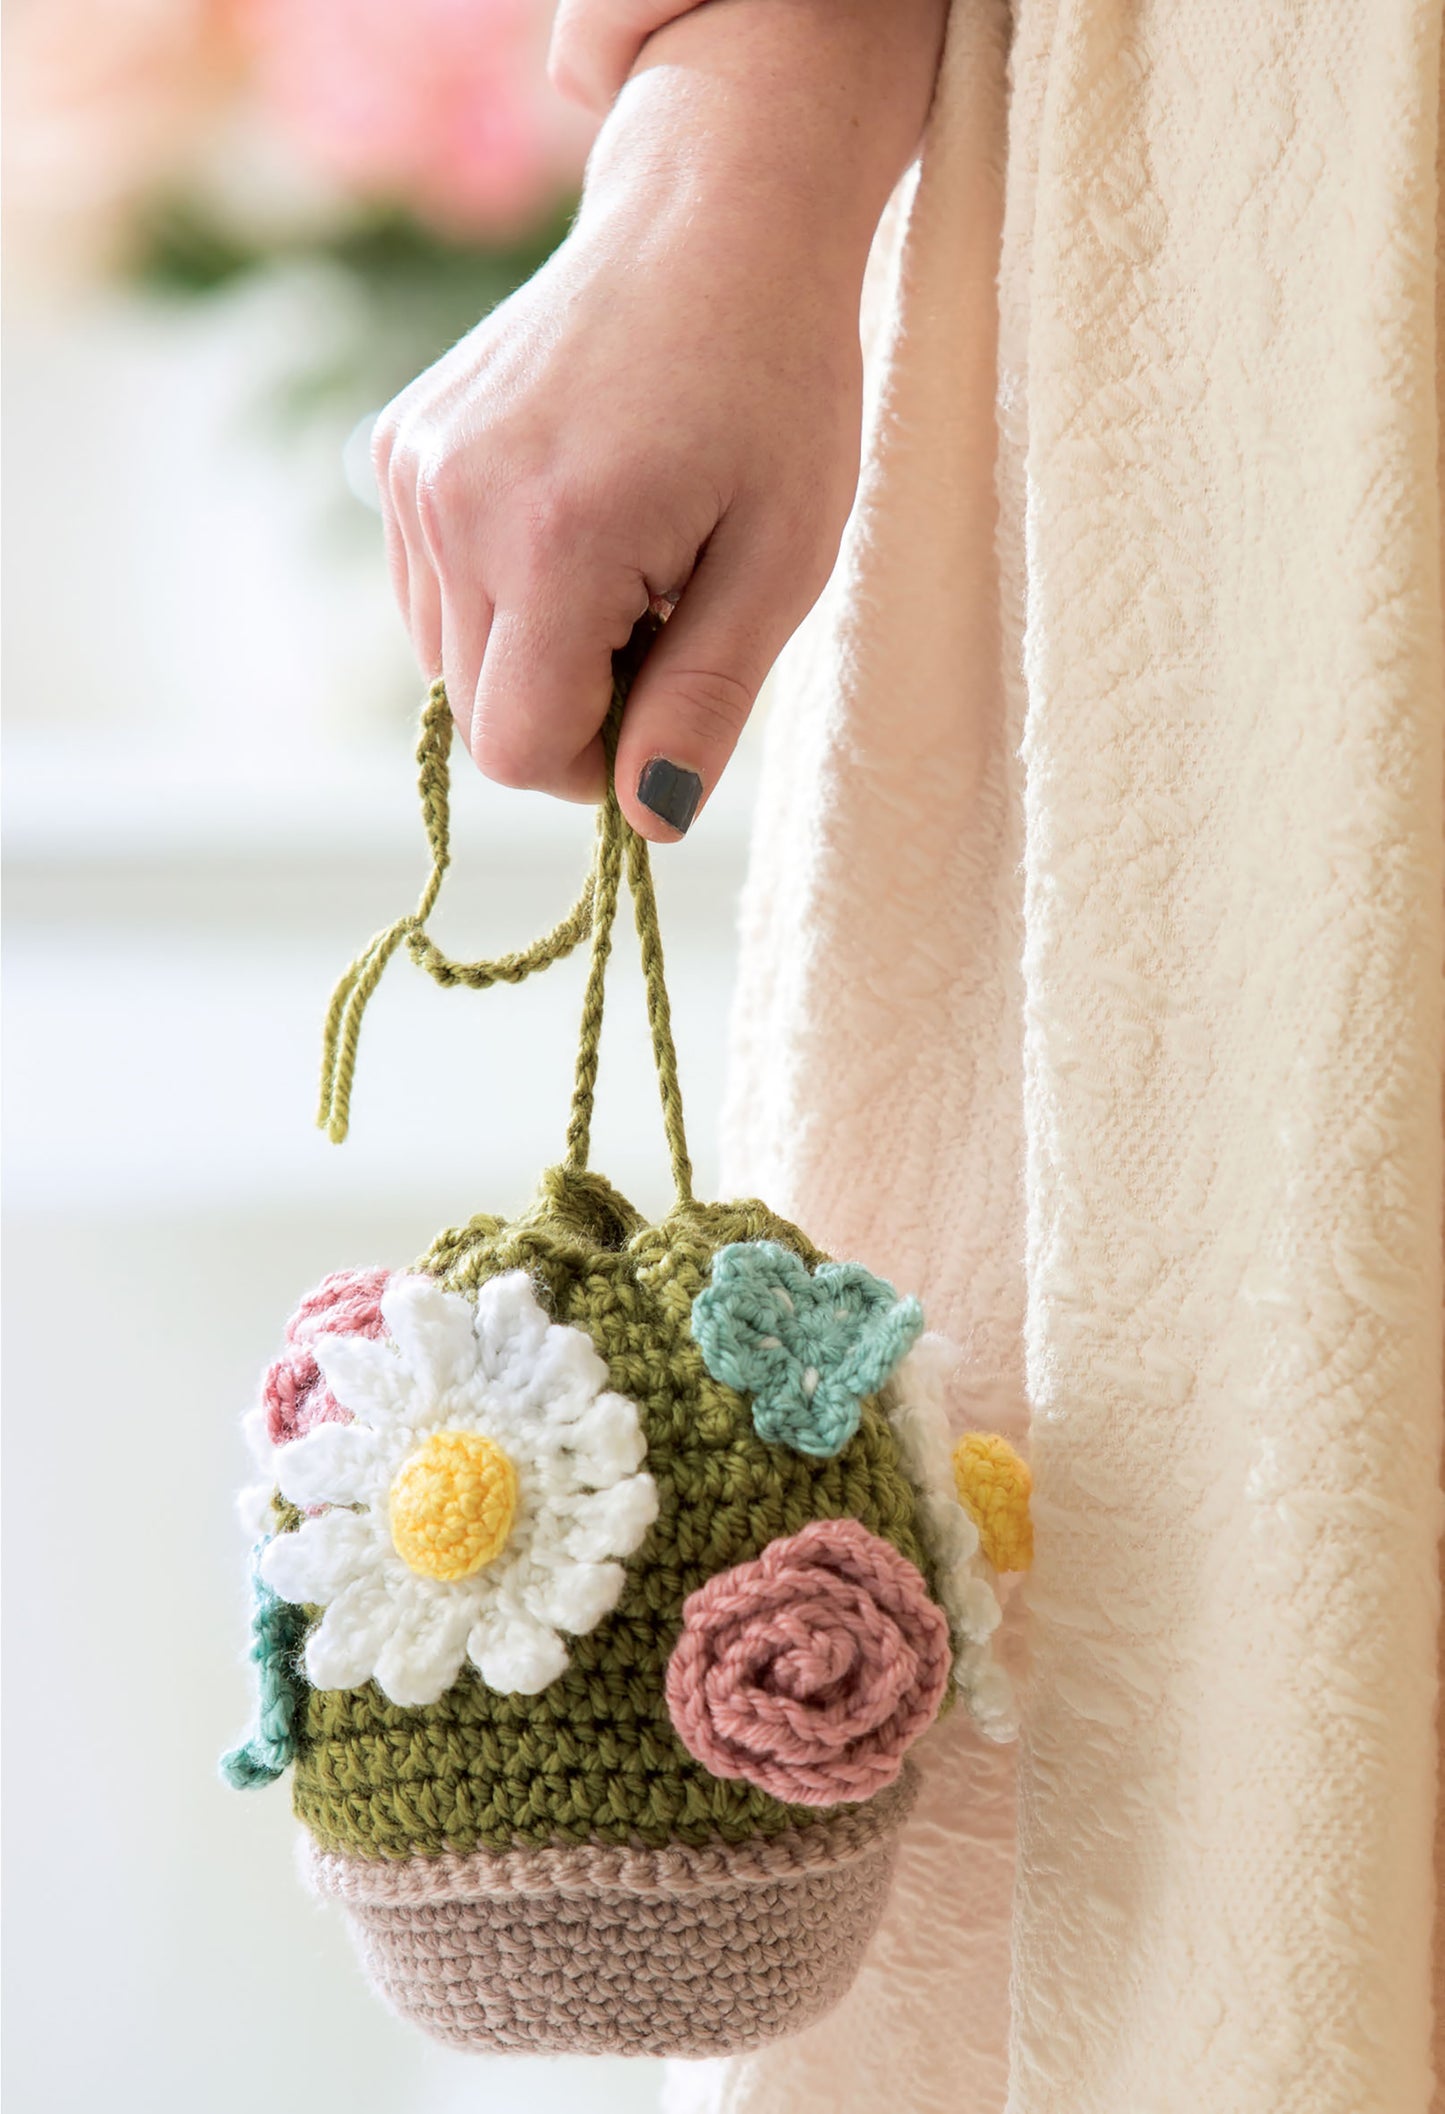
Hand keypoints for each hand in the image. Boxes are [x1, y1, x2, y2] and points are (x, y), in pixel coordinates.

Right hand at [372, 0, 945, 838]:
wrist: (713, 219)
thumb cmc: (777, 388)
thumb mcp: (781, 562)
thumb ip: (705, 701)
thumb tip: (648, 822)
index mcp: (554, 541)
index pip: (520, 749)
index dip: (597, 766)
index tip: (667, 707)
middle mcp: (456, 506)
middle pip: (479, 716)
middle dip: (572, 708)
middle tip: (665, 622)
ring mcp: (414, 471)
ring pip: (447, 660)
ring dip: (535, 655)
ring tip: (626, 565)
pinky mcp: (399, 449)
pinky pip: (429, 591)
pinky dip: (498, 598)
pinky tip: (573, 526)